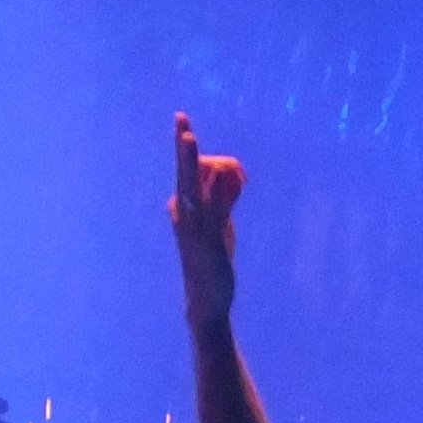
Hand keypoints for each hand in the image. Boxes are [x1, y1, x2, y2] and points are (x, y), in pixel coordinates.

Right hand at [170, 113, 243, 328]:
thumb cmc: (211, 262)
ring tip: (240, 178)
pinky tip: (239, 179)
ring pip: (198, 187)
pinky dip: (225, 192)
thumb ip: (222, 199)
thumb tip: (231, 176)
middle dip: (184, 147)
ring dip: (209, 166)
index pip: (188, 171)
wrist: (205, 301)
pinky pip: (217, 210)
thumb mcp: (218, 224)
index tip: (183, 122)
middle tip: (182, 121)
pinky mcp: (210, 240)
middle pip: (185, 172)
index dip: (189, 149)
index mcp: (181, 207)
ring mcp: (195, 226)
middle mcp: (183, 213)